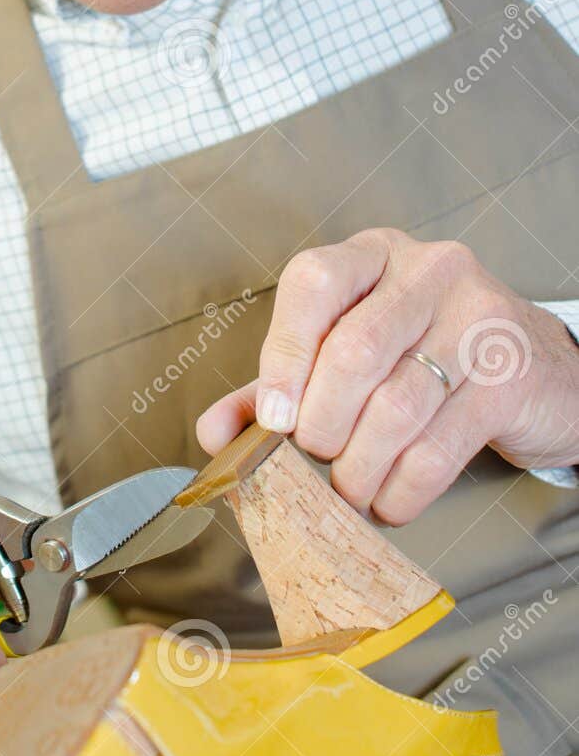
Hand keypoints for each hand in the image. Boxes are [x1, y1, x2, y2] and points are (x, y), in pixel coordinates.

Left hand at [196, 229, 578, 523]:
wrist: (541, 371)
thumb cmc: (427, 357)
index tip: (272, 418)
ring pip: (395, 407)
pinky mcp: (509, 378)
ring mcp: (477, 319)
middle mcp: (429, 272)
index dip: (283, 355)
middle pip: (353, 352)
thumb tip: (213, 433)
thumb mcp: (350, 349)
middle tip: (316, 456)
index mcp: (374, 254)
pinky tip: (389, 501)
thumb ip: (280, 384)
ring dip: (357, 467)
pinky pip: (438, 448)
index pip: (314, 283)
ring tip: (349, 488)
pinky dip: (400, 490)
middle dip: (321, 423)